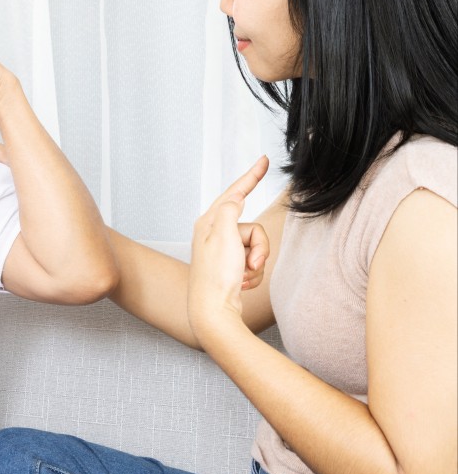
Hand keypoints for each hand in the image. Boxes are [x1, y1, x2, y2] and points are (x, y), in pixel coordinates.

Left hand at [188, 156, 269, 342]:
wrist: (214, 312)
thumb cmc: (217, 276)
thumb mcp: (224, 235)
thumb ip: (230, 210)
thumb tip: (234, 198)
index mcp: (209, 222)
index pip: (235, 193)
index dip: (251, 176)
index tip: (264, 160)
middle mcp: (213, 234)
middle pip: (253, 228)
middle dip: (259, 248)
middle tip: (251, 264)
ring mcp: (222, 252)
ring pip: (256, 248)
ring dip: (255, 265)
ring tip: (242, 277)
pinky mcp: (230, 267)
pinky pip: (254, 264)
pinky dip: (252, 275)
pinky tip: (240, 285)